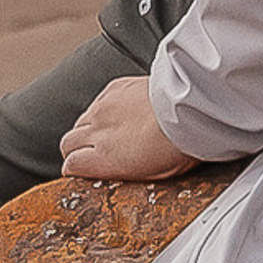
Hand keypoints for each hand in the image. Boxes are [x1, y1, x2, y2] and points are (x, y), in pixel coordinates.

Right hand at [60, 76, 197, 181]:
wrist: (195, 107)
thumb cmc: (183, 143)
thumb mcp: (156, 173)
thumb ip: (127, 172)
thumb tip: (117, 172)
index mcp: (105, 157)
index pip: (71, 165)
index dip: (74, 169)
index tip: (81, 171)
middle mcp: (98, 131)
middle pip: (67, 143)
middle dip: (75, 150)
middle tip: (88, 154)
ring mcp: (103, 108)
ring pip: (81, 121)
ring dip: (89, 130)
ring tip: (107, 134)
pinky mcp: (114, 89)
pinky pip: (99, 101)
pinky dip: (104, 110)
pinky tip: (121, 113)